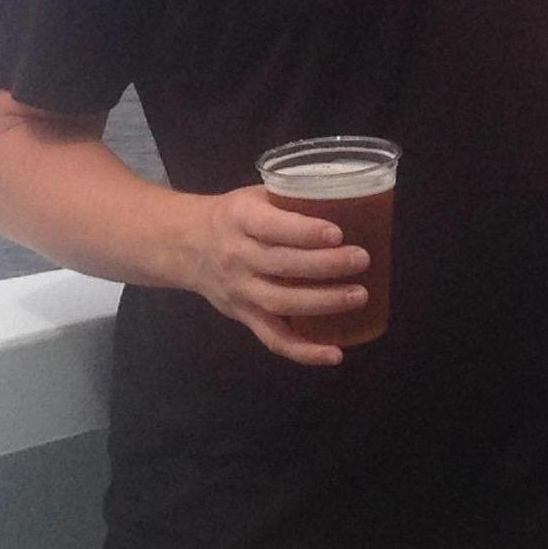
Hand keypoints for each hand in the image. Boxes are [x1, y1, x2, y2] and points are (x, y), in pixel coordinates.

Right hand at [188, 184, 369, 366]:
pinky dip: (304, 351)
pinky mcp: (243, 316)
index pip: (272, 227)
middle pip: (282, 265)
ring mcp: (240, 291)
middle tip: (362, 259)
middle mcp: (237, 256)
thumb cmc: (234, 215)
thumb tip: (348, 200)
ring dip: (322, 303)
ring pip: (280, 303)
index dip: (305, 231)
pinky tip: (335, 353)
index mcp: (240, 218)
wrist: (186, 244)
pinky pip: (273, 338)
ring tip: (359, 296)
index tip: (338, 233)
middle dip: (325, 265)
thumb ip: (290, 199)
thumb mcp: (254, 195)